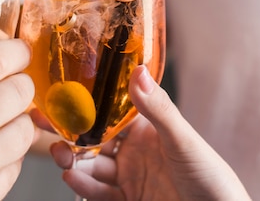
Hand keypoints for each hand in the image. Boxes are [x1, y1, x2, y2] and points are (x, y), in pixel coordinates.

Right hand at [50, 65, 251, 200]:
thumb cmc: (213, 179)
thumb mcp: (183, 141)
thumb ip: (158, 109)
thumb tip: (138, 71)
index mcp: (147, 129)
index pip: (109, 112)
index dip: (84, 104)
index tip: (61, 96)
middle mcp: (134, 151)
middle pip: (93, 138)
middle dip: (69, 133)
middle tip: (47, 125)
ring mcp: (129, 177)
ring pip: (91, 165)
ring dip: (72, 159)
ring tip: (60, 156)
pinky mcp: (128, 200)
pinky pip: (99, 192)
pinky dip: (84, 185)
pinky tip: (72, 177)